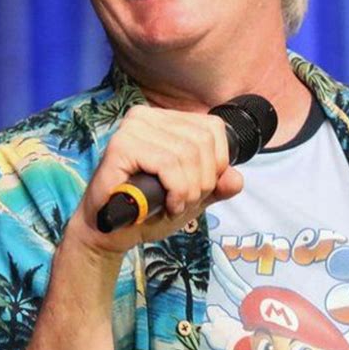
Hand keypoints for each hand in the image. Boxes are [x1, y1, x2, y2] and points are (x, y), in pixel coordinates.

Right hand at [66, 105, 243, 253]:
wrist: (111, 233)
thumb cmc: (148, 210)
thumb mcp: (192, 196)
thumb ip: (216, 186)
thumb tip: (237, 179)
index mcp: (164, 119)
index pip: (212, 127)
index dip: (217, 163)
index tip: (201, 187)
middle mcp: (146, 116)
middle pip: (203, 141)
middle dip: (203, 181)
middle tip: (186, 201)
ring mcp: (132, 129)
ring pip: (187, 154)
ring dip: (189, 190)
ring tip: (175, 205)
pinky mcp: (121, 147)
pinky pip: (167, 164)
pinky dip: (176, 190)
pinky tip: (167, 204)